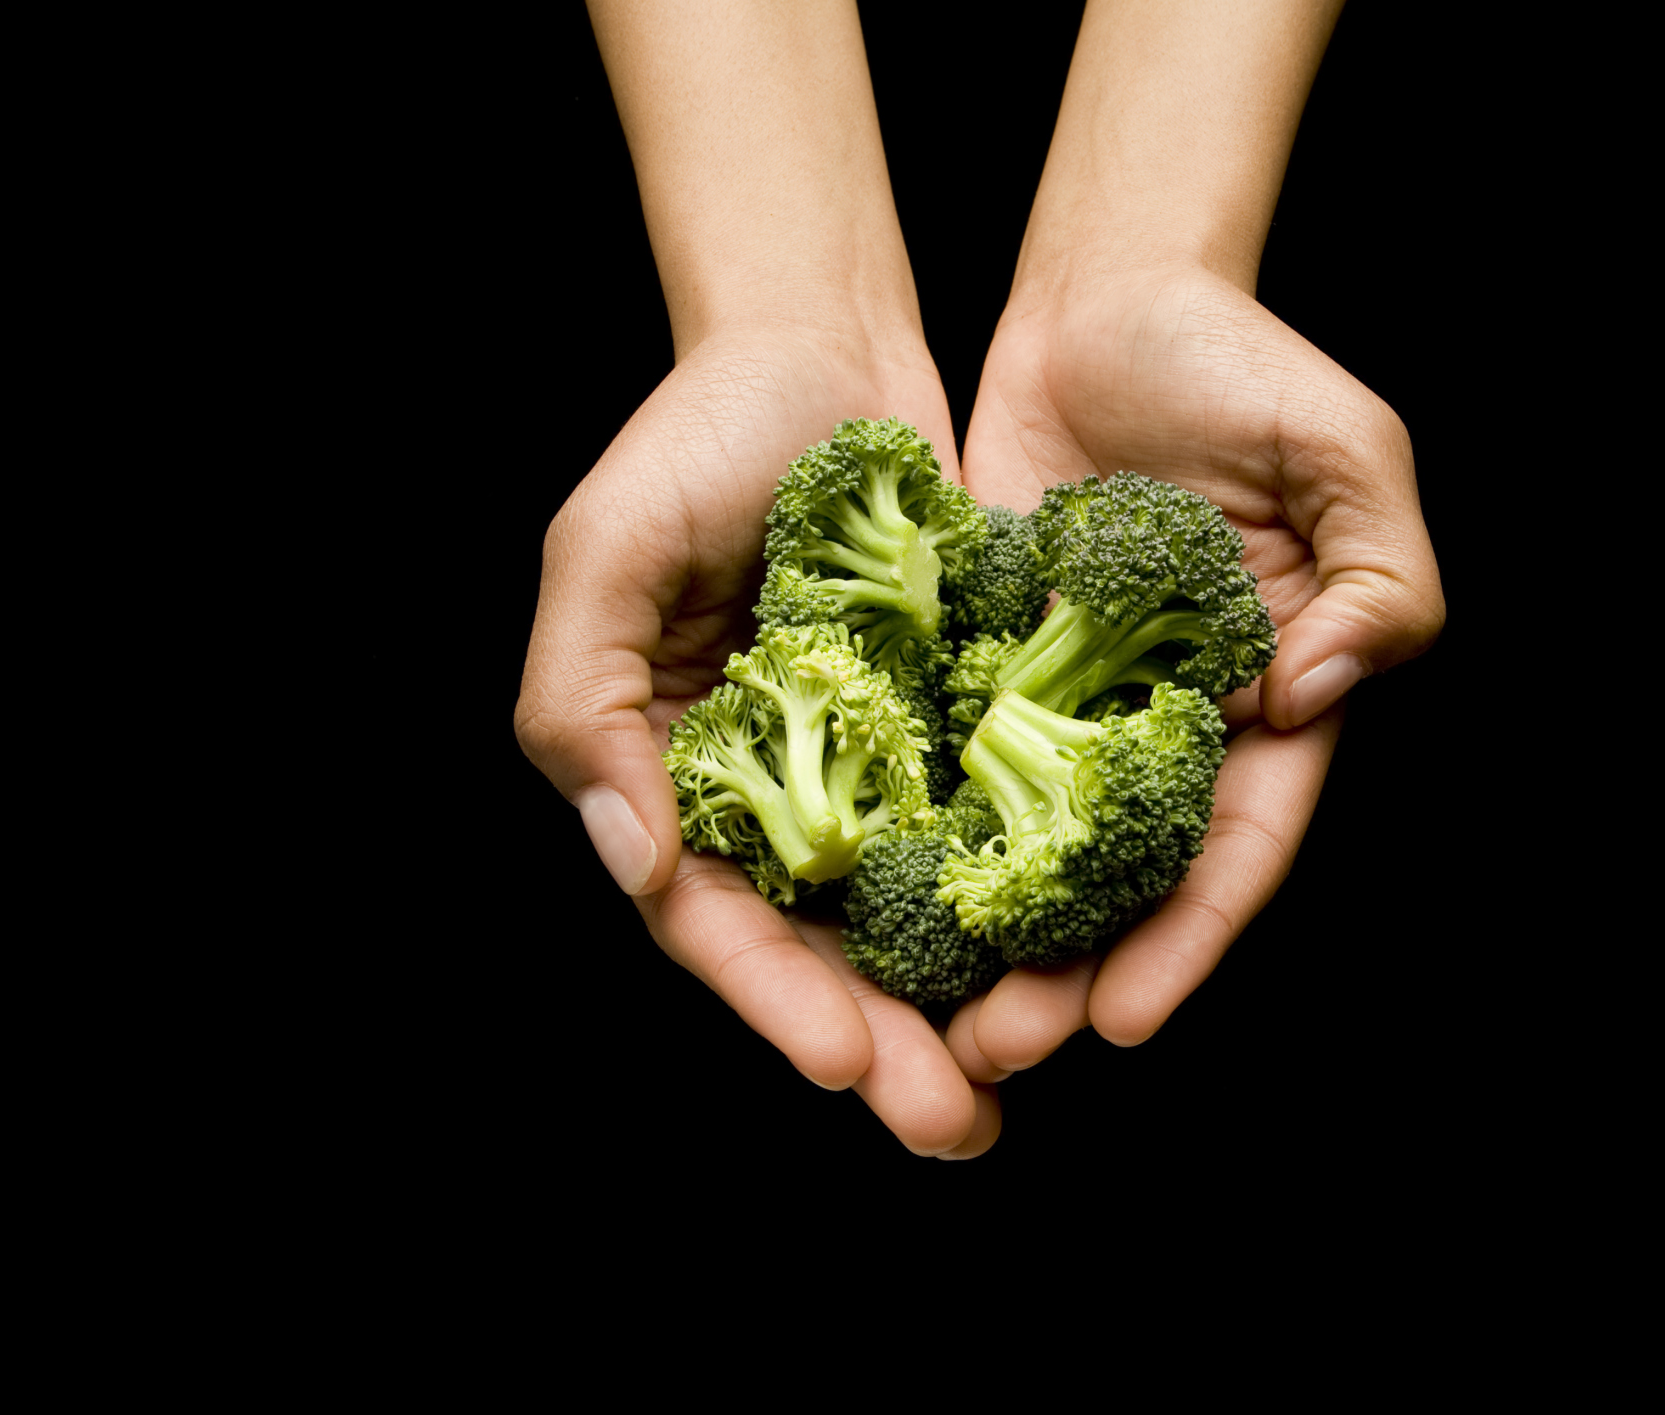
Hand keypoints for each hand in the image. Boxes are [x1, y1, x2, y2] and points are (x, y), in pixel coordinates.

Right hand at [514, 328, 998, 1157]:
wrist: (824, 341)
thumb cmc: (695, 436)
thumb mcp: (606, 550)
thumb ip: (585, 704)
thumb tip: (640, 863)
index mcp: (672, 774)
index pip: (716, 918)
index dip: (774, 998)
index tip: (845, 1065)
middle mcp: (773, 790)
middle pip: (823, 946)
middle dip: (885, 1045)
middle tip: (955, 1127)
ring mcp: (870, 763)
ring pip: (914, 912)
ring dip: (963, 1002)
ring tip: (1023, 1078)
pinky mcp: (955, 724)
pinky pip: (991, 825)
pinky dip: (1025, 895)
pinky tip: (1079, 953)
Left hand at [952, 264, 1444, 1072]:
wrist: (1105, 291)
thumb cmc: (1240, 361)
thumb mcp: (1348, 451)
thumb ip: (1382, 573)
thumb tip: (1320, 694)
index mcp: (1265, 697)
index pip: (1234, 844)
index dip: (1188, 938)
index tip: (1128, 1020)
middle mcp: (1161, 720)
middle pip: (1121, 876)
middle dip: (1070, 972)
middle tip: (1000, 1052)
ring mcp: (1064, 698)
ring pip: (1026, 847)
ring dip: (986, 938)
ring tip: (929, 1018)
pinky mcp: (979, 660)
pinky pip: (948, 763)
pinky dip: (919, 838)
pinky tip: (868, 904)